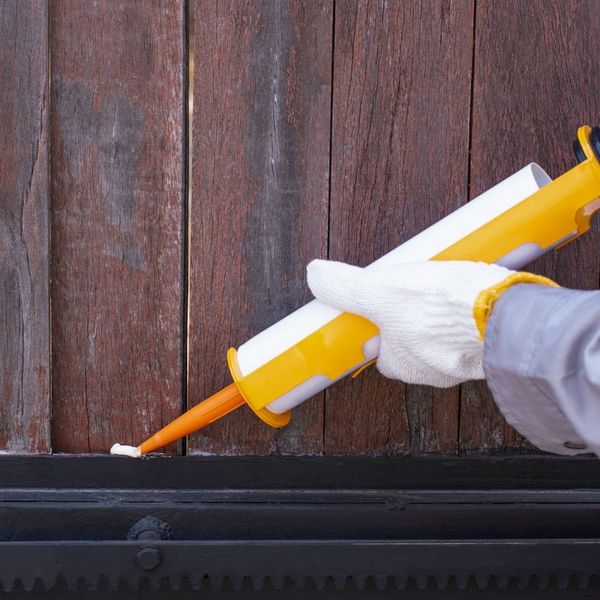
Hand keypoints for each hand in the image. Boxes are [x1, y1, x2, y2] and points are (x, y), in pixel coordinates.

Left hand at [307, 260, 516, 387]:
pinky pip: (473, 330)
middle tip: (415, 290)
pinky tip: (472, 292)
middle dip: (411, 319)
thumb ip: (348, 287)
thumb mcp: (382, 291)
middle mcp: (433, 369)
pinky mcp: (492, 345)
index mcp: (403, 362)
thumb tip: (316, 276)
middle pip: (411, 343)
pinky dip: (470, 314)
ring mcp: (465, 360)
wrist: (508, 314)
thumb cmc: (443, 309)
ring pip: (444, 337)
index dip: (378, 326)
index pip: (379, 350)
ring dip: (442, 315)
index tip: (382, 308)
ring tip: (444, 286)